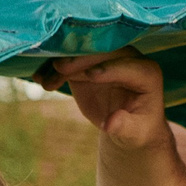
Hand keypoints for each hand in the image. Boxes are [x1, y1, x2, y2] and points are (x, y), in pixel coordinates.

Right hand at [39, 48, 173, 150]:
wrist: (126, 126)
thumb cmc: (137, 130)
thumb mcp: (134, 133)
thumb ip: (124, 126)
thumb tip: (111, 124)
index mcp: (147, 73)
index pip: (128, 66)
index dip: (110, 70)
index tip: (91, 76)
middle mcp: (127, 59)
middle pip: (103, 52)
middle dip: (81, 60)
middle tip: (60, 68)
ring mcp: (105, 59)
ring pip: (81, 54)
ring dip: (61, 66)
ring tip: (45, 82)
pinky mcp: (87, 64)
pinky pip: (68, 63)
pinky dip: (53, 70)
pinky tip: (39, 78)